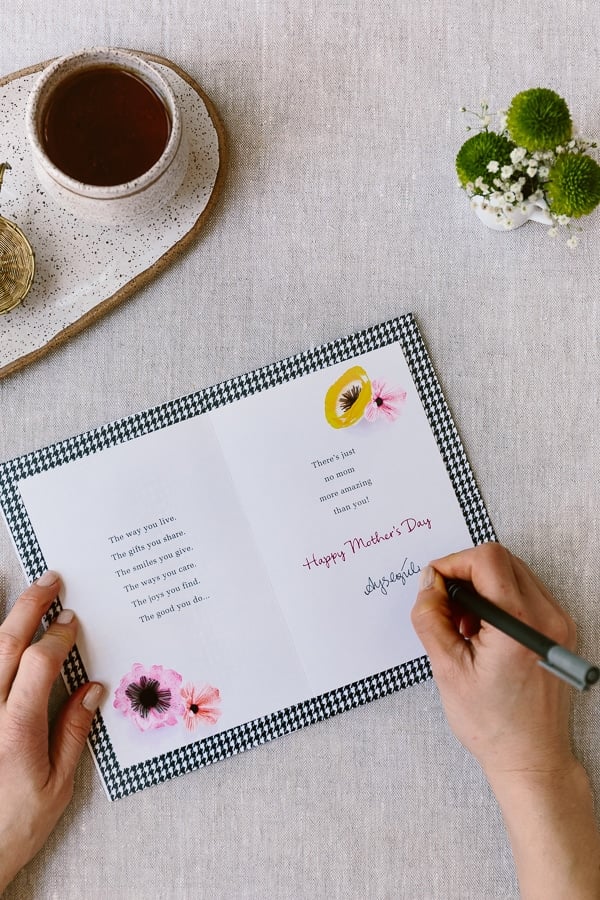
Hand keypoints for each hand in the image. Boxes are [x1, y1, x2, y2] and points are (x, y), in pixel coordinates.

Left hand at [0, 572, 102, 891]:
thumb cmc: (12, 826)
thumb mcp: (57, 786)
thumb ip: (73, 731)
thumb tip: (92, 688)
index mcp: (15, 731)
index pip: (39, 664)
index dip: (58, 635)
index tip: (72, 621)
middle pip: (6, 645)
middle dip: (30, 607)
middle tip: (50, 580)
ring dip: (9, 621)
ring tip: (29, 598)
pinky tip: (8, 640)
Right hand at [411, 543, 599, 898]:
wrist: (532, 758)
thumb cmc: (493, 724)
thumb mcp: (447, 669)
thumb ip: (431, 617)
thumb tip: (428, 583)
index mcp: (519, 625)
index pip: (486, 559)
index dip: (452, 564)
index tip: (434, 586)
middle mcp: (547, 617)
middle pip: (501, 559)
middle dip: (466, 574)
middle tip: (447, 609)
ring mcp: (559, 623)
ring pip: (513, 572)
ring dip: (482, 586)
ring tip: (465, 626)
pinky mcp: (560, 630)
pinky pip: (526, 592)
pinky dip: (500, 599)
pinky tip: (484, 632)